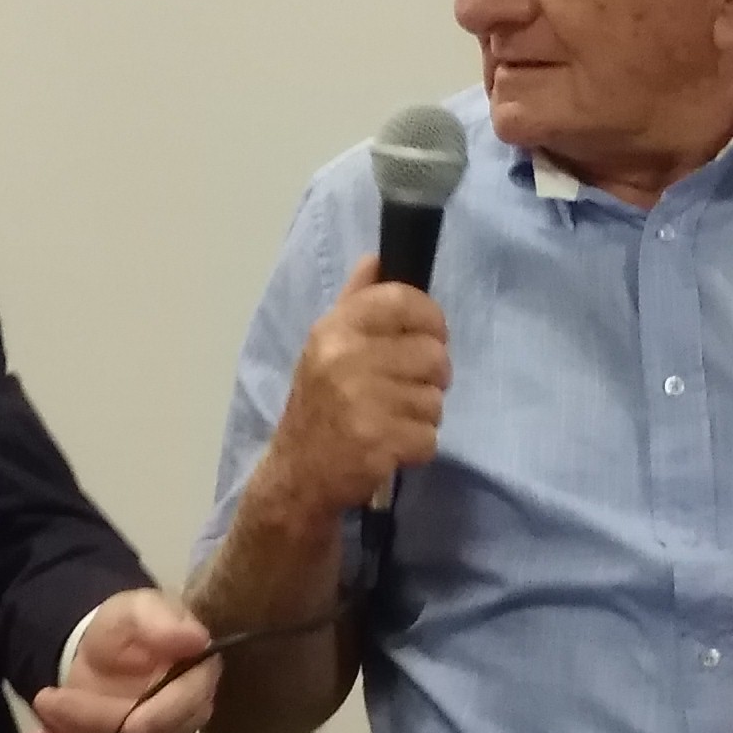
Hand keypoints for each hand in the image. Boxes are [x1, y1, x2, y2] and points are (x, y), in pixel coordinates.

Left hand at [28, 587, 221, 732]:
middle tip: (47, 699)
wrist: (102, 654)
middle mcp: (185, 719)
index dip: (163, 718)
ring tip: (41, 708)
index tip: (131, 726)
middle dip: (95, 723)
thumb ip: (160, 621)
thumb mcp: (136, 610)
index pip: (189, 705)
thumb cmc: (127, 629)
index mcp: (196, 677)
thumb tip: (196, 638)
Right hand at [260, 255, 447, 513]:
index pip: (403, 301)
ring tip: (391, 420)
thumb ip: (355, 301)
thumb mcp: (326, 346)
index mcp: (334, 330)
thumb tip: (377, 258)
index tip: (431, 335)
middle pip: (433, 354)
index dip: (431, 317)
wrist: (297, 474)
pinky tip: (391, 446)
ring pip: (435, 400)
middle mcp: (346, 360)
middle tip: (407, 389)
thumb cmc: (318, 404)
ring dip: (422, 415)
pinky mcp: (378, 443)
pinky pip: (429, 436)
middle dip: (432, 376)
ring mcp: (362, 402)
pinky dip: (417, 447)